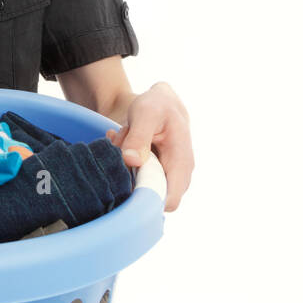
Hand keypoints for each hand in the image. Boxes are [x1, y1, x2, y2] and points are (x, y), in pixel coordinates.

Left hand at [106, 81, 193, 213]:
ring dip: (124, 167)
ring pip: (138, 186)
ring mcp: (166, 176)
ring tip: (124, 140)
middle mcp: (177, 175)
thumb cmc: (157, 105)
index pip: (169, 201)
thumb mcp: (146, 113)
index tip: (127, 181)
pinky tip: (121, 140)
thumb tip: (131, 161)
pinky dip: (123, 163)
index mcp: (181, 163)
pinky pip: (133, 178)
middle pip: (148, 196)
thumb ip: (139, 136)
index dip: (147, 200)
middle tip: (122, 150)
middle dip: (129, 177)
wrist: (161, 101)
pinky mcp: (154, 174)